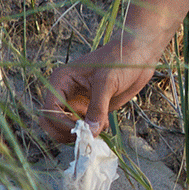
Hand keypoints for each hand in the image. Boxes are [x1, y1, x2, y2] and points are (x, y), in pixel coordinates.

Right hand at [40, 28, 168, 143]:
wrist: (139, 55)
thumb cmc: (120, 60)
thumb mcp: (107, 83)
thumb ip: (97, 109)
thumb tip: (89, 133)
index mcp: (61, 81)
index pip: (49, 110)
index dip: (60, 124)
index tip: (80, 130)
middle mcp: (64, 93)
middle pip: (52, 122)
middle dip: (67, 132)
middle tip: (87, 135)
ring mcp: (76, 102)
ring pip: (66, 128)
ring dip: (81, 133)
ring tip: (100, 125)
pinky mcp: (89, 109)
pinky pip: (83, 127)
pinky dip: (91, 131)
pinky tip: (105, 123)